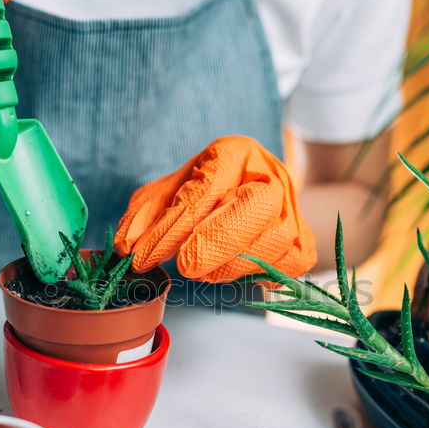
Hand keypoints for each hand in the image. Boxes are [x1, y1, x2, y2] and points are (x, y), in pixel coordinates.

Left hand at [114, 136, 316, 282]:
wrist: (250, 191)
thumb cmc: (204, 191)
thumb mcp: (167, 192)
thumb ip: (145, 215)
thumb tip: (125, 246)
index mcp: (236, 153)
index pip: (205, 190)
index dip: (171, 227)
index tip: (141, 256)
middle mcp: (273, 177)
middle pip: (257, 207)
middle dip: (217, 240)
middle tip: (183, 265)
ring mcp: (294, 210)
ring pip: (272, 242)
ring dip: (228, 264)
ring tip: (197, 268)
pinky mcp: (303, 244)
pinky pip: (286, 267)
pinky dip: (256, 275)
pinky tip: (228, 270)